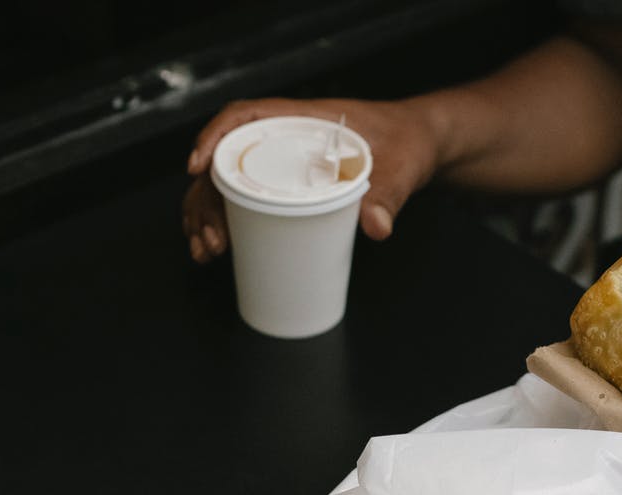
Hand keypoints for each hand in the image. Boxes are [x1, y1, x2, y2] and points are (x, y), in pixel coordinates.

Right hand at [182, 98, 441, 262]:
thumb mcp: (403, 166)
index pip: (246, 116)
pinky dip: (225, 221)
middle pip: (226, 159)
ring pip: (228, 182)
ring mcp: (285, 161)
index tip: (197, 168)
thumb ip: (390, 194)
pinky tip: (218, 249)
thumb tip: (376, 227)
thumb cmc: (409, 143)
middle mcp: (286, 137)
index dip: (214, 137)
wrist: (423, 146)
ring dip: (207, 214)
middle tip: (212, 240)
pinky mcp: (291, 185)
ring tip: (208, 251)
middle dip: (206, 198)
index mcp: (305, 119)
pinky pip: (246, 197)